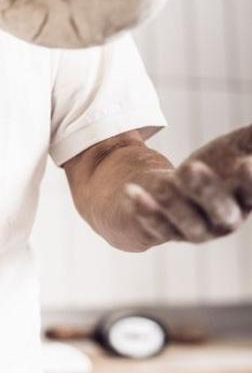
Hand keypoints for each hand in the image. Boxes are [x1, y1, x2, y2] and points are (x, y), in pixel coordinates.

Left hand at [124, 125, 251, 244]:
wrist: (165, 194)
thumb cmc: (209, 170)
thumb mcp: (230, 150)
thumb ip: (251, 140)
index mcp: (243, 201)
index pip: (251, 194)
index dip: (251, 183)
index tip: (247, 163)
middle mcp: (221, 221)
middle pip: (222, 213)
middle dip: (209, 192)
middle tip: (193, 167)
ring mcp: (191, 231)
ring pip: (187, 223)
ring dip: (175, 203)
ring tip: (164, 181)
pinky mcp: (160, 232)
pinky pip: (154, 226)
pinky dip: (145, 210)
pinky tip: (132, 192)